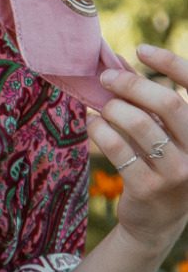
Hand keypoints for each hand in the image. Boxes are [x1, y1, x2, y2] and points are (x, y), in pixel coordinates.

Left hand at [91, 44, 187, 256]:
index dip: (171, 64)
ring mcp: (177, 172)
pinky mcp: (149, 187)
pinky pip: (117, 147)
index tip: (141, 50)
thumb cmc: (160, 165)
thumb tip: (118, 64)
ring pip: (139, 124)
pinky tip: (94, 125)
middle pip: (168, 103)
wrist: (157, 221)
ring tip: (101, 108)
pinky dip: (99, 130)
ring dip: (112, 108)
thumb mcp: (168, 135)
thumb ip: (153, 105)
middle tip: (106, 78)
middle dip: (131, 84)